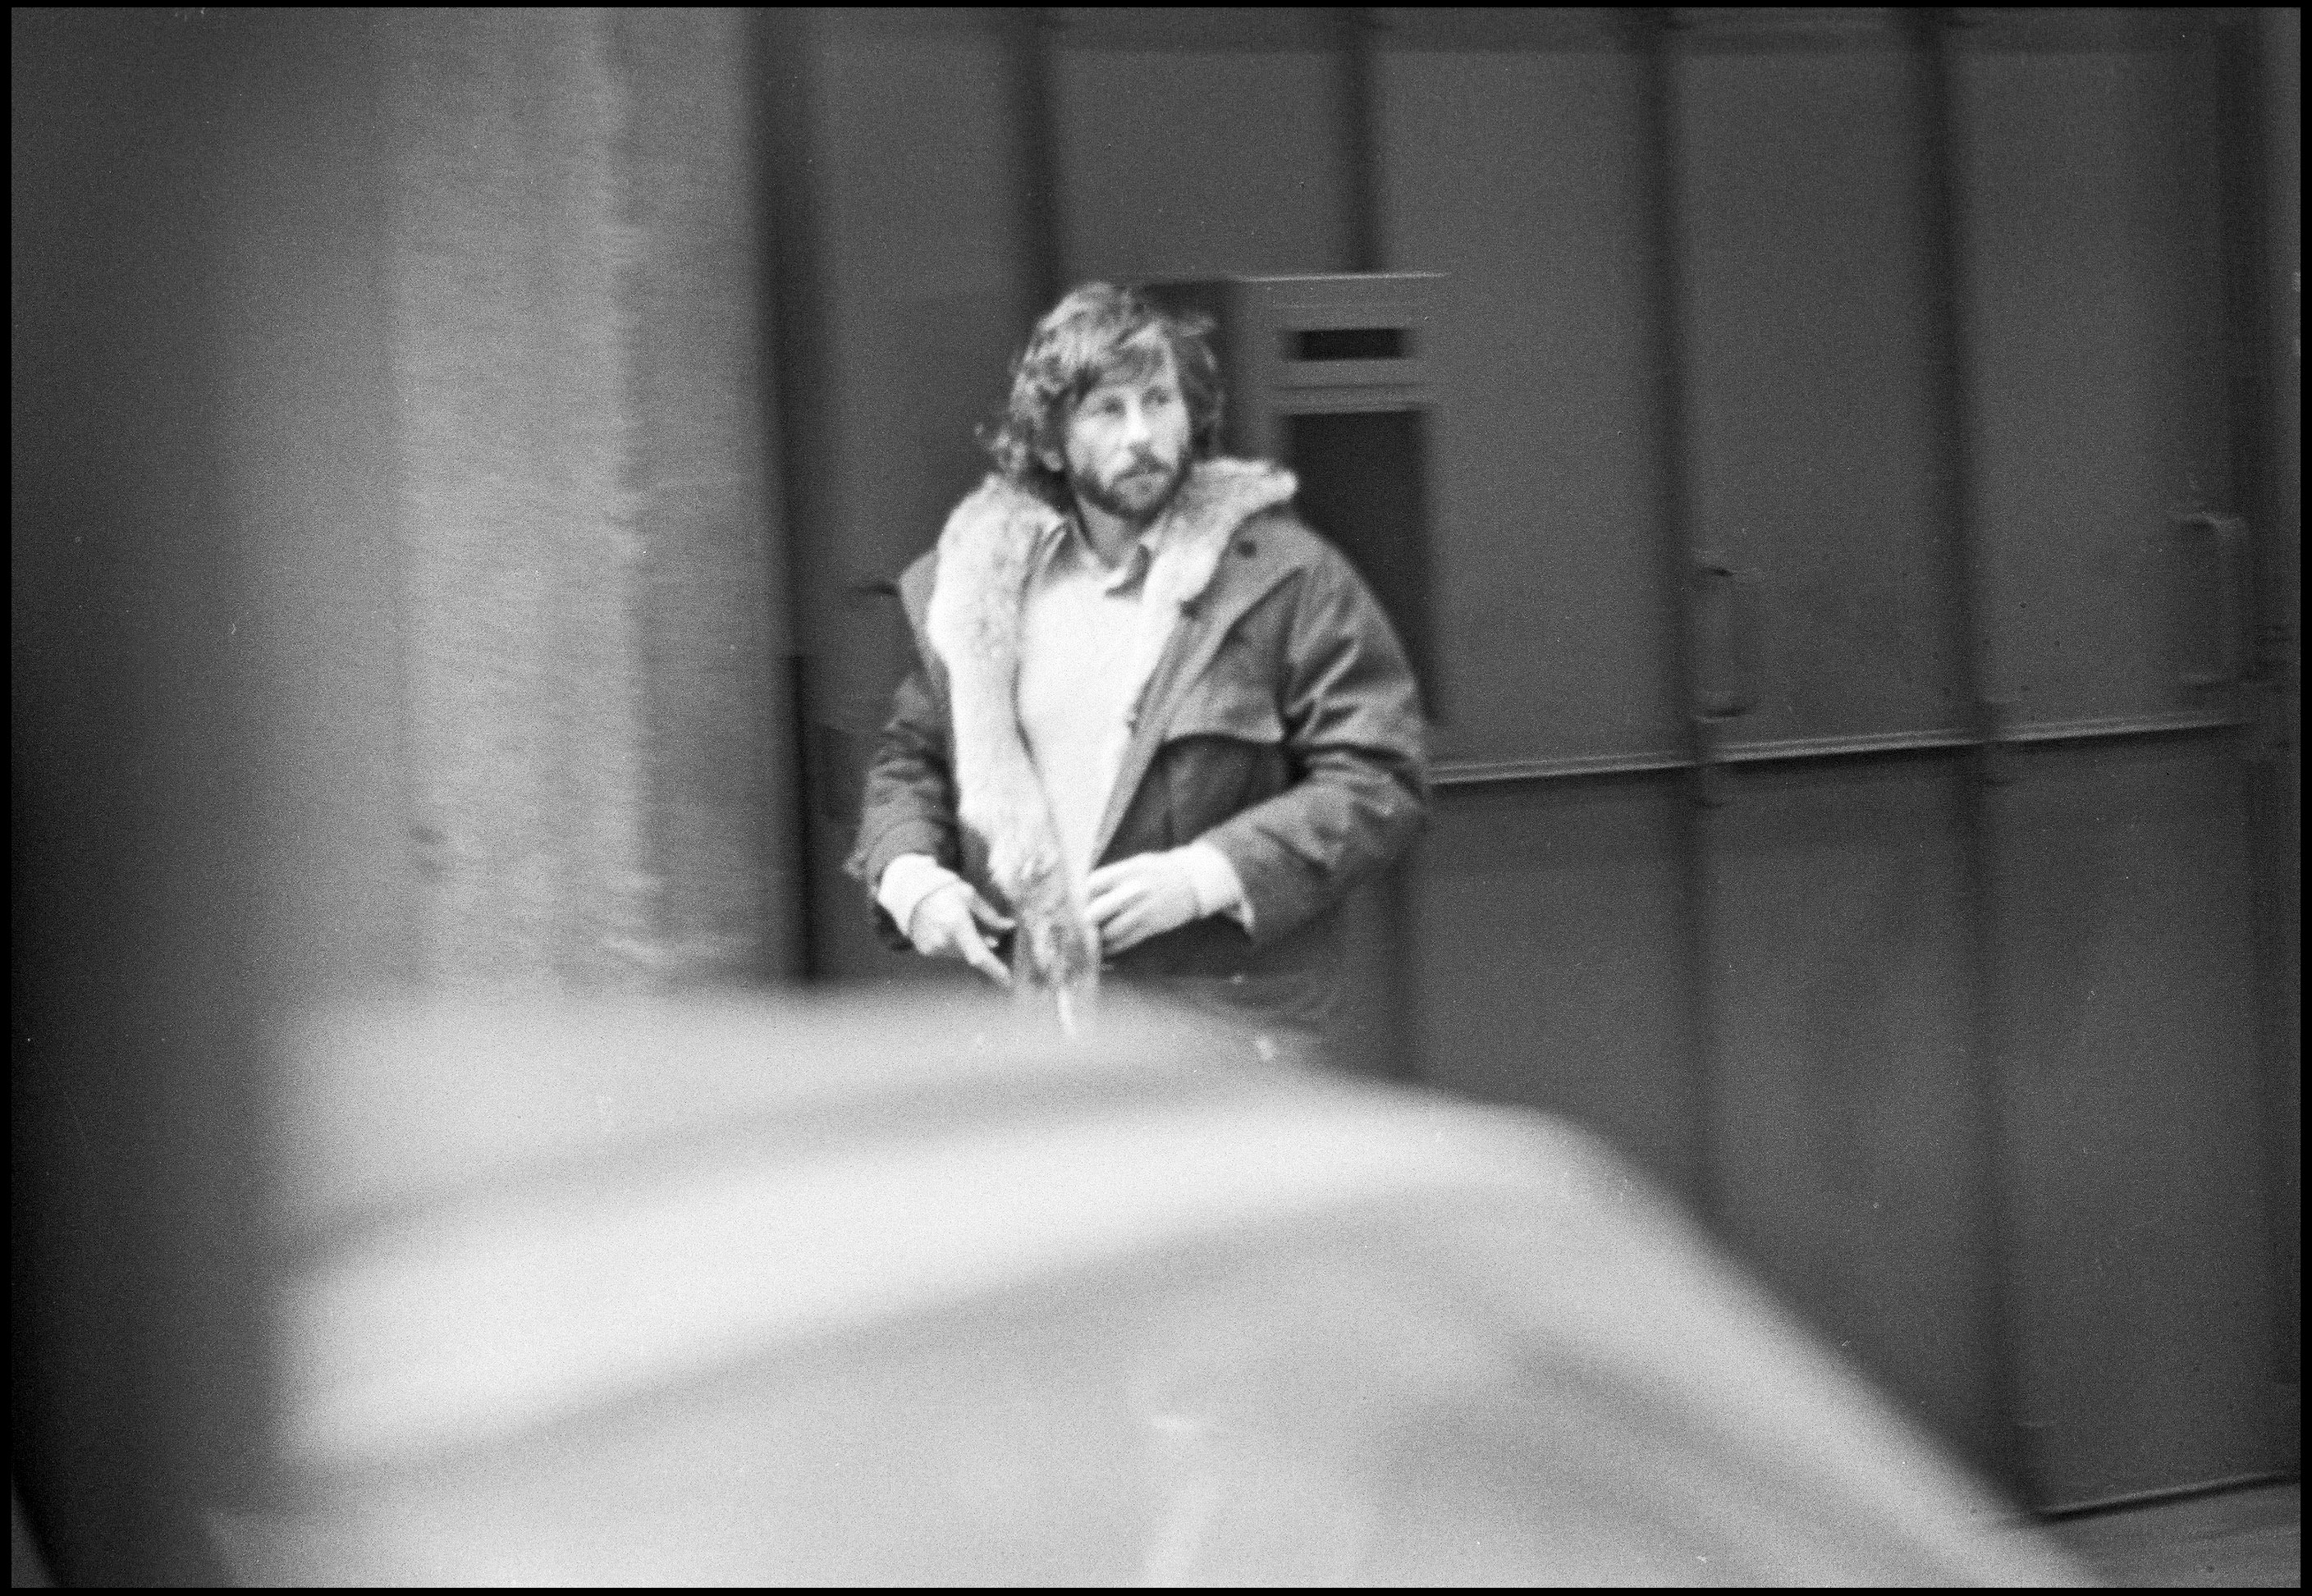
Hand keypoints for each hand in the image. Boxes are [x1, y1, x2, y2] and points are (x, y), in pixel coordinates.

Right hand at [907, 880, 1013, 986]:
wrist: (909, 891)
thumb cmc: (942, 889)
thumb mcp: (969, 895)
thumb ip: (990, 915)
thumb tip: (1009, 926)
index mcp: (957, 925)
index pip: (980, 956)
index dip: (995, 970)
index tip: (1008, 981)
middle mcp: (943, 940)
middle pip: (973, 955)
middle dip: (984, 948)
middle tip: (988, 936)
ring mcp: (933, 948)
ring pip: (962, 954)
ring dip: (969, 946)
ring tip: (962, 925)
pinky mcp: (926, 951)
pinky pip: (949, 953)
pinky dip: (955, 945)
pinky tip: (949, 928)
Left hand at [1085, 852, 1200, 957]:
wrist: (1193, 881)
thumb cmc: (1159, 870)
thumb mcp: (1135, 864)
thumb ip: (1112, 876)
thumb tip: (1083, 891)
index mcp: (1126, 871)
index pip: (1092, 885)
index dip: (1079, 896)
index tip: (1074, 903)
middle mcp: (1132, 892)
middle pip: (1095, 911)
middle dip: (1083, 921)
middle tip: (1077, 925)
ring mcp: (1142, 911)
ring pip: (1109, 931)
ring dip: (1097, 938)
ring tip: (1090, 939)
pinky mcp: (1151, 926)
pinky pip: (1126, 941)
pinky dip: (1112, 947)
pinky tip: (1106, 947)